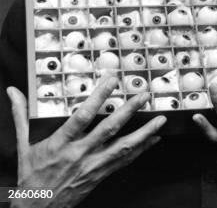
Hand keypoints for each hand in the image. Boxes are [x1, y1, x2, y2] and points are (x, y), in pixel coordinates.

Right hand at [6, 77, 165, 207]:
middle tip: (144, 95)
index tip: (112, 81)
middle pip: (108, 129)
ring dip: (144, 132)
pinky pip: (124, 161)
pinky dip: (141, 149)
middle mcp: (79, 154)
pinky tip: (154, 139)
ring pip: (123, 147)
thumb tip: (12, 91)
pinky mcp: (101, 175)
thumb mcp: (24, 145)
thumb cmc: (31, 176)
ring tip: (161, 119)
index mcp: (60, 144)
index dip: (98, 98)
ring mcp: (92, 166)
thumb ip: (21, 115)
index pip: (82, 116)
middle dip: (128, 110)